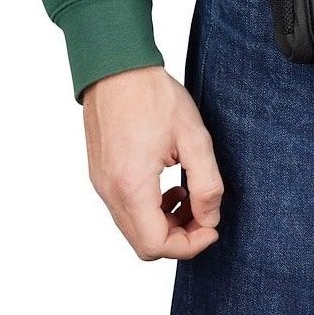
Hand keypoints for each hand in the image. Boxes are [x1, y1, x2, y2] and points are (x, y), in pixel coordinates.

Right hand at [82, 66, 222, 259]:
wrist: (115, 69)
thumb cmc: (152, 96)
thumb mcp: (194, 137)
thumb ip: (206, 183)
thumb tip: (210, 217)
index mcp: (131, 186)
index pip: (156, 245)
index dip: (190, 245)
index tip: (212, 226)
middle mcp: (110, 192)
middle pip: (144, 245)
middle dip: (179, 238)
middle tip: (203, 213)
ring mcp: (101, 185)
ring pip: (134, 230)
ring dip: (165, 224)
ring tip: (189, 196)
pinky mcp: (101, 177)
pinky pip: (125, 211)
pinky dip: (150, 210)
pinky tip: (169, 186)